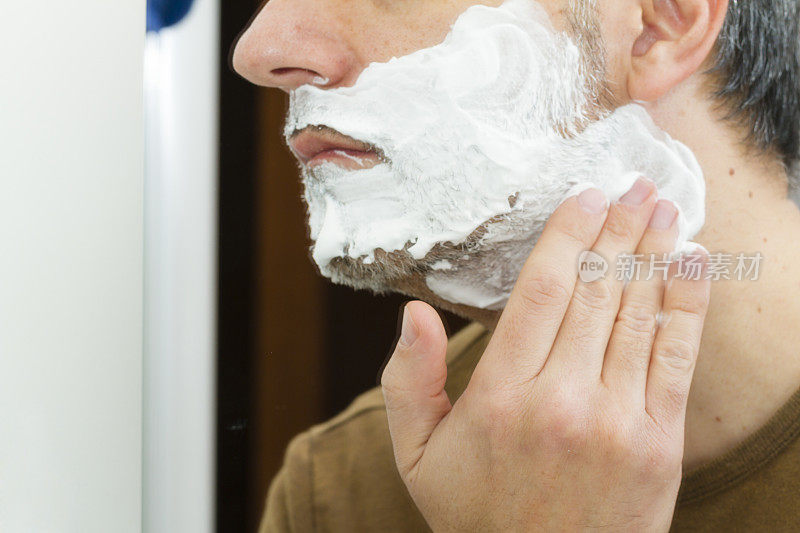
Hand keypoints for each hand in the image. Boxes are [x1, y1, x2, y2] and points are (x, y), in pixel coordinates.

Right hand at [381, 177, 710, 531]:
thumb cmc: (474, 514)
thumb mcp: (416, 455)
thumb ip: (407, 381)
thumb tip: (413, 313)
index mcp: (500, 395)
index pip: (540, 292)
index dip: (567, 236)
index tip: (587, 197)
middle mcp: (561, 400)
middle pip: (595, 292)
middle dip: (618, 230)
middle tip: (634, 186)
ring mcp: (616, 421)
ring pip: (638, 315)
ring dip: (654, 253)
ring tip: (664, 209)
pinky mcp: (658, 443)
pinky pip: (676, 359)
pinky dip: (687, 306)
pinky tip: (694, 264)